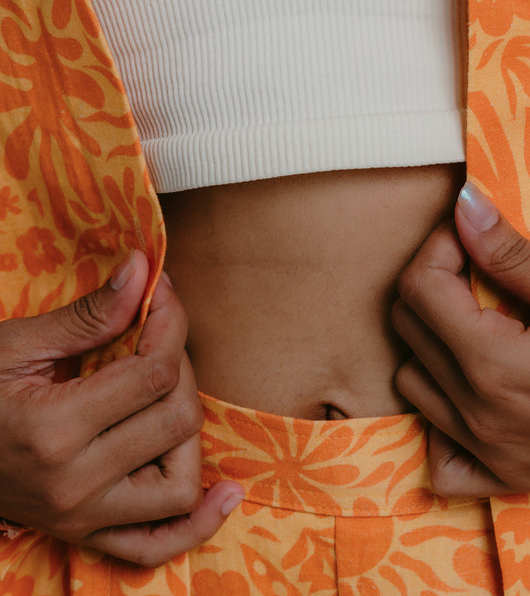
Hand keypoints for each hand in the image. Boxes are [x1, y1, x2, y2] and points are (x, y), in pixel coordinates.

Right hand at [0, 251, 242, 564]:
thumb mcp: (20, 345)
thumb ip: (90, 314)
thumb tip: (143, 268)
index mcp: (55, 431)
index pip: (155, 373)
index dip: (170, 321)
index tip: (161, 294)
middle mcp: (75, 485)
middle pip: (177, 421)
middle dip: (179, 366)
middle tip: (156, 338)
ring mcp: (81, 518)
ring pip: (179, 486)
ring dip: (187, 435)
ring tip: (166, 395)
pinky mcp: (83, 535)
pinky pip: (155, 546)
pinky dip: (195, 525)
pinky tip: (224, 493)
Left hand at [393, 184, 529, 497]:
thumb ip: (516, 258)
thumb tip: (465, 207)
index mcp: (498, 367)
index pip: (420, 291)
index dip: (440, 245)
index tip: (477, 229)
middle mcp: (481, 417)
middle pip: (409, 331)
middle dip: (434, 281)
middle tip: (483, 261)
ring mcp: (491, 455)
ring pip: (415, 384)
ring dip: (434, 339)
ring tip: (485, 314)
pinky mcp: (508, 479)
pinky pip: (440, 456)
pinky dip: (441, 417)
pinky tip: (475, 387)